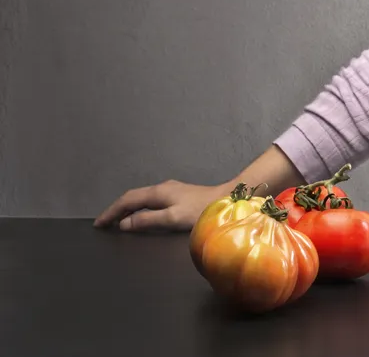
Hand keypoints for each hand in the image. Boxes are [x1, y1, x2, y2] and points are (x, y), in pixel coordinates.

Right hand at [93, 179, 231, 231]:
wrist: (227, 200)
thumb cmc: (201, 211)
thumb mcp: (172, 218)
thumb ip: (147, 220)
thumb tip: (124, 224)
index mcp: (158, 192)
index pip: (127, 200)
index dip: (111, 212)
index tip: (98, 224)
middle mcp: (162, 188)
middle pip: (132, 197)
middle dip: (116, 209)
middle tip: (104, 224)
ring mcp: (171, 190)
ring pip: (142, 198)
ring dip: (127, 209)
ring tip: (117, 222)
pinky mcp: (178, 195)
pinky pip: (151, 201)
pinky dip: (139, 208)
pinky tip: (141, 216)